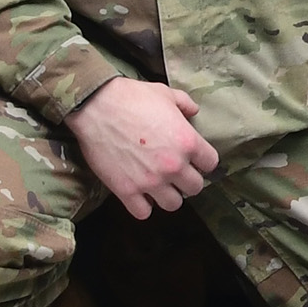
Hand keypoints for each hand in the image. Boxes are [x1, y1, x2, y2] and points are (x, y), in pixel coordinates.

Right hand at [71, 78, 218, 218]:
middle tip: (177, 173)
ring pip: (173, 204)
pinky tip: (140, 194)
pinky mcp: (126, 191)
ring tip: (160, 186)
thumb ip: (185, 104)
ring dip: (168, 195)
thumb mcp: (165, 94)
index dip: (203, 161)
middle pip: (195, 187)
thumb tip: (194, 112)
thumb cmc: (132, 97)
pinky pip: (143, 213)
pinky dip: (143, 206)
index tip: (195, 159)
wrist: (97, 106)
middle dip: (188, 180)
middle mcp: (173, 165)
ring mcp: (150, 181)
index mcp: (187, 141)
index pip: (211, 163)